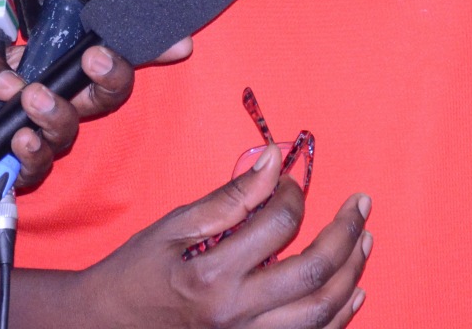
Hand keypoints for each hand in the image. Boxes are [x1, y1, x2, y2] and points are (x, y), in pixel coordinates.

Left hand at [0, 28, 140, 197]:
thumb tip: (16, 78)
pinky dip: (34, 150)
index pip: (89, 51)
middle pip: (100, 92)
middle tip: (94, 63)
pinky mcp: (8, 165)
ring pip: (73, 128)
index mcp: (30, 59)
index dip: (133, 46)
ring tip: (29, 103)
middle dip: (111, 76)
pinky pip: (39, 164)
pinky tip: (16, 138)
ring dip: (60, 114)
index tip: (172, 40)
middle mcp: (39, 96)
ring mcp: (26, 132)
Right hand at [76, 149, 370, 327]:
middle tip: (360, 205)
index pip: (277, 227)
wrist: (107, 326)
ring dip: (352, 274)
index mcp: (212, 277)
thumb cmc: (136, 273)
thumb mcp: (173, 226)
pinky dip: (340, 317)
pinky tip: (354, 291)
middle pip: (314, 275)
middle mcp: (236, 315)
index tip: (292, 178)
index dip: (293, 194)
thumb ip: (229, 198)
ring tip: (364, 241)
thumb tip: (272, 160)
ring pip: (322, 314)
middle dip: (345, 234)